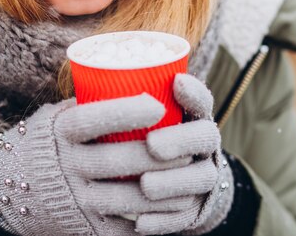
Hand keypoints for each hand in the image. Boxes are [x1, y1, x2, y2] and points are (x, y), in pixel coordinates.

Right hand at [0, 94, 194, 235]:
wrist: (10, 189)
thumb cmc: (48, 142)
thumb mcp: (59, 117)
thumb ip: (92, 104)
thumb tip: (140, 78)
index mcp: (59, 134)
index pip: (91, 120)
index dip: (125, 112)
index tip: (158, 103)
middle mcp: (65, 167)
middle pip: (116, 160)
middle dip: (158, 154)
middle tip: (188, 144)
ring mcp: (75, 199)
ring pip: (125, 197)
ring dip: (163, 190)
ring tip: (191, 177)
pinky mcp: (84, 227)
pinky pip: (122, 228)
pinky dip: (151, 221)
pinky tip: (173, 208)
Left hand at [135, 74, 233, 234]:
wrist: (166, 182)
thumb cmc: (138, 137)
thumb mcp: (138, 118)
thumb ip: (126, 102)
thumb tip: (89, 75)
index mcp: (191, 117)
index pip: (201, 100)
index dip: (193, 91)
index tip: (176, 82)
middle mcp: (204, 144)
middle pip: (206, 137)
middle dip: (181, 139)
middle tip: (152, 145)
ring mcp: (203, 175)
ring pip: (201, 178)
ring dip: (173, 183)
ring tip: (145, 186)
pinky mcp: (195, 208)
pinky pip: (186, 216)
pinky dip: (163, 220)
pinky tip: (140, 222)